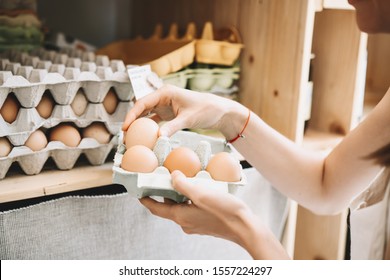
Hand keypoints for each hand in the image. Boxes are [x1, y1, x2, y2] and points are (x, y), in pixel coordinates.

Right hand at [122, 84, 246, 138]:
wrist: (219, 111)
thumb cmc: (206, 110)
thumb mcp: (188, 119)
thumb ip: (172, 127)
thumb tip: (158, 138)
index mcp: (165, 92)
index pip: (143, 102)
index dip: (131, 115)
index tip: (125, 127)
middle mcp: (163, 97)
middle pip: (141, 108)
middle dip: (132, 121)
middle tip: (125, 136)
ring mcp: (165, 105)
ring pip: (146, 114)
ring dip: (138, 125)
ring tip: (131, 138)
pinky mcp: (169, 113)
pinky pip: (154, 120)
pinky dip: (148, 128)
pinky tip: (143, 137)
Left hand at [140, 170, 289, 258]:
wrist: (245, 228)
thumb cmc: (224, 212)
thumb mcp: (201, 194)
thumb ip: (183, 185)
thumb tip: (172, 176)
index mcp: (180, 216)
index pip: (156, 208)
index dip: (145, 200)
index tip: (138, 192)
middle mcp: (185, 222)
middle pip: (168, 207)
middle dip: (163, 193)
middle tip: (161, 178)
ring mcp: (196, 224)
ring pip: (181, 207)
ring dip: (179, 194)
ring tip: (181, 179)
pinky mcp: (205, 223)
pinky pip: (192, 208)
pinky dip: (190, 198)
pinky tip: (198, 188)